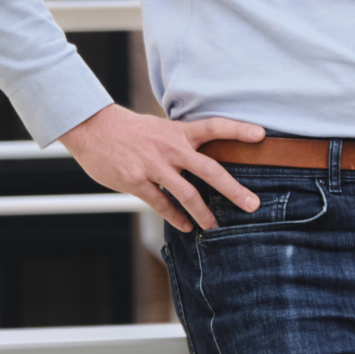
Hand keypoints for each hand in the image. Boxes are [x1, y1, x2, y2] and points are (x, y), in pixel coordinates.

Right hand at [57, 104, 265, 232]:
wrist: (93, 128)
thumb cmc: (130, 131)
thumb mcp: (161, 128)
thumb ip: (182, 143)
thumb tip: (203, 160)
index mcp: (179, 132)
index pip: (214, 127)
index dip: (238, 129)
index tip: (261, 135)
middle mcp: (171, 148)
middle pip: (210, 169)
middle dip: (233, 189)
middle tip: (252, 205)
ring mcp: (154, 166)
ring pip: (187, 193)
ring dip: (203, 213)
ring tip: (216, 226)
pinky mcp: (136, 181)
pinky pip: (161, 204)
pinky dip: (176, 217)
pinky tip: (186, 226)